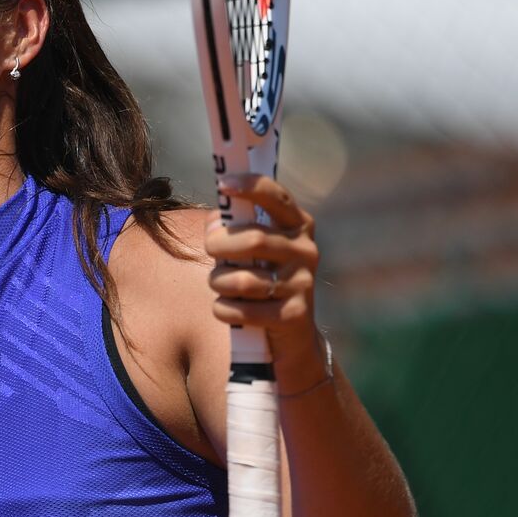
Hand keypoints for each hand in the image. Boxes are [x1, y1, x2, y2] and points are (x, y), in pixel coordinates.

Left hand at [204, 173, 323, 375]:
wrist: (291, 333)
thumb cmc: (261, 277)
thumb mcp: (251, 247)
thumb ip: (231, 226)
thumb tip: (215, 222)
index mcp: (298, 226)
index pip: (277, 197)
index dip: (251, 186)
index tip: (223, 184)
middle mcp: (306, 251)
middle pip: (252, 239)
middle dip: (219, 245)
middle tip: (211, 250)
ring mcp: (303, 284)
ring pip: (241, 280)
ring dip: (218, 282)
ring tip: (220, 285)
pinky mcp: (293, 316)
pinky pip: (240, 310)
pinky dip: (223, 310)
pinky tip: (229, 309)